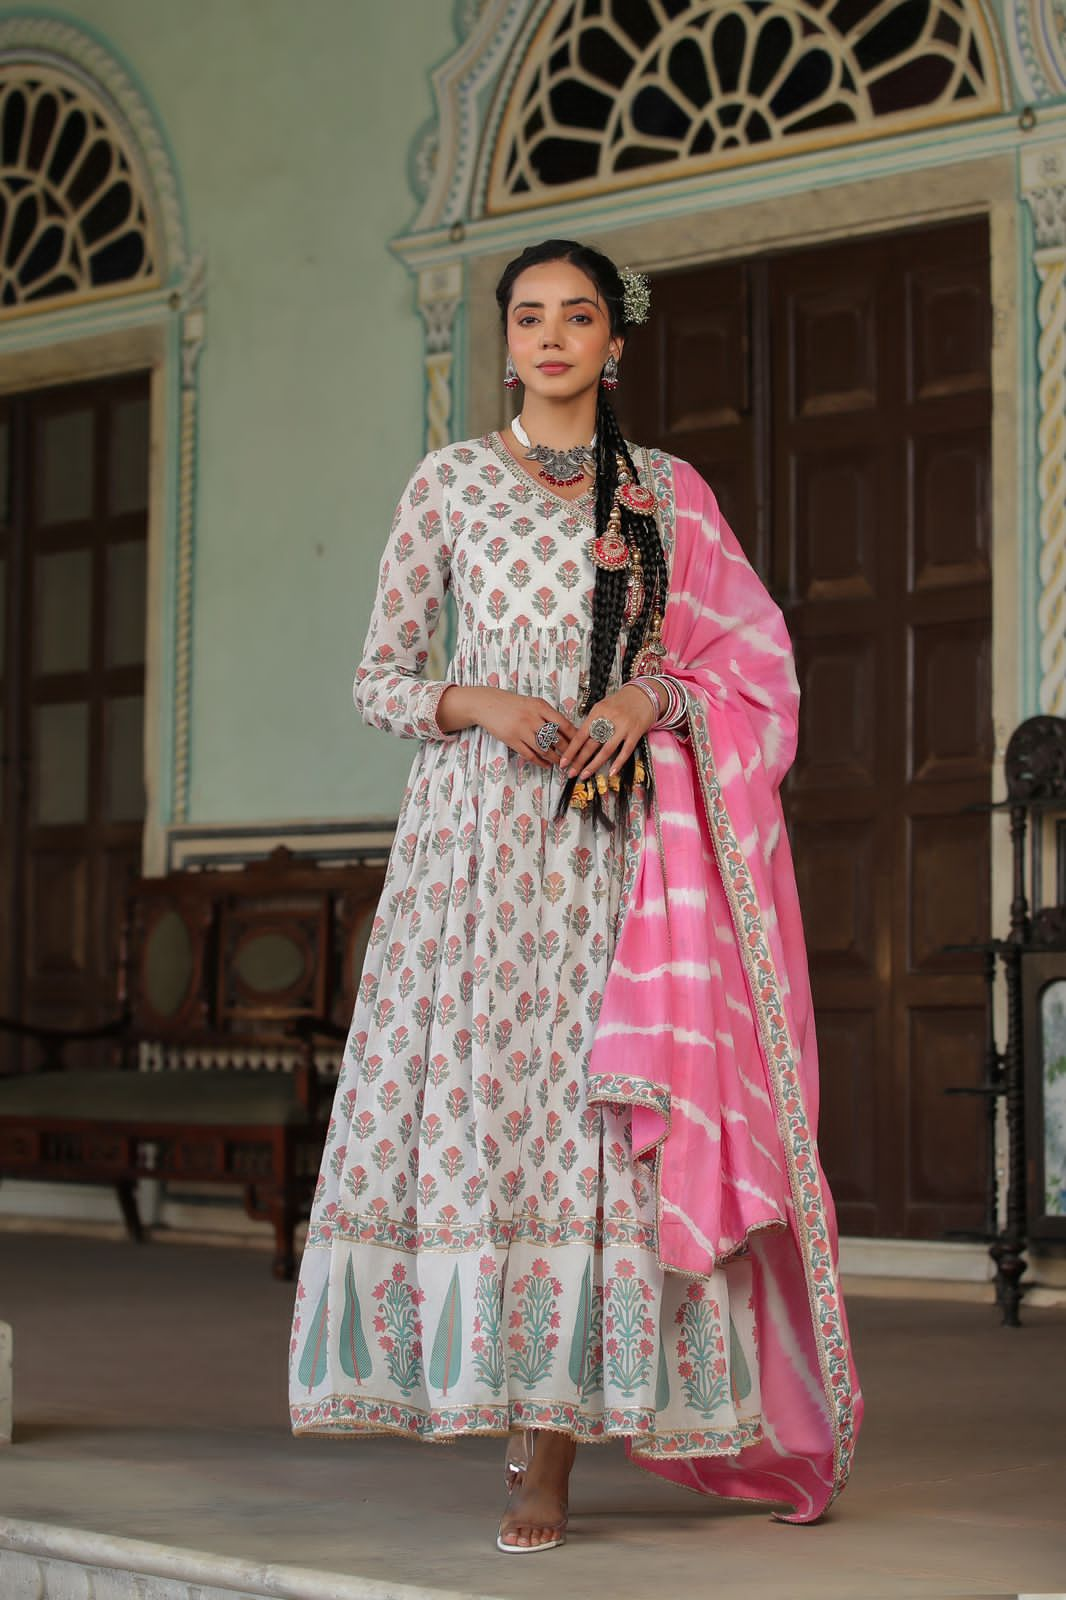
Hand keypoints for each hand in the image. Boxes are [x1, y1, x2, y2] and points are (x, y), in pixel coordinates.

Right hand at [458, 686, 578, 768]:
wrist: (487, 704)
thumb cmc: (512, 704)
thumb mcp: (533, 703)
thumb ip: (548, 714)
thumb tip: (566, 730)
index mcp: (540, 707)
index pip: (563, 724)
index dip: (574, 736)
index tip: (581, 744)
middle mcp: (532, 718)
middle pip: (556, 738)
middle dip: (567, 751)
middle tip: (574, 759)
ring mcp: (521, 730)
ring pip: (544, 749)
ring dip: (555, 758)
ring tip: (562, 764)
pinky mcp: (512, 740)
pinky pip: (530, 755)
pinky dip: (540, 762)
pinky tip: (546, 764)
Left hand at [558, 683, 659, 780]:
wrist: (645, 694)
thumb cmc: (621, 702)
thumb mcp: (602, 706)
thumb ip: (592, 721)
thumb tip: (578, 739)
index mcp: (598, 712)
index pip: (580, 734)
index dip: (571, 750)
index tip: (563, 762)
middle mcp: (610, 719)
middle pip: (591, 744)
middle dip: (579, 761)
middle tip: (570, 773)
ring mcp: (624, 727)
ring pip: (606, 750)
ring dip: (594, 765)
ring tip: (584, 775)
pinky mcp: (636, 733)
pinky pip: (626, 751)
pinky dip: (618, 763)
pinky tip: (611, 772)